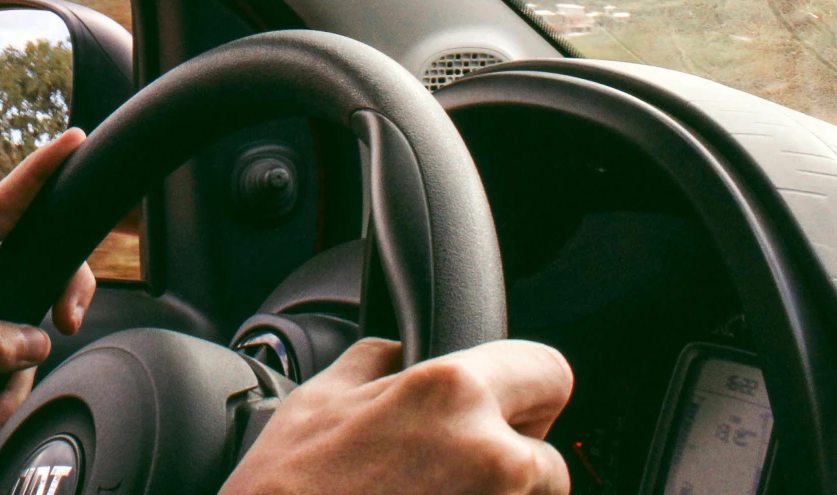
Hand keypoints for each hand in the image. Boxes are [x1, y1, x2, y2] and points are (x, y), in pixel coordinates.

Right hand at [222, 337, 573, 494]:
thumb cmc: (287, 490)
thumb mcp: (320, 396)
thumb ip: (381, 360)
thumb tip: (402, 355)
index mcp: (454, 393)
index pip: (549, 370)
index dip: (525, 386)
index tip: (508, 402)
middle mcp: (492, 459)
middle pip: (548, 455)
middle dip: (511, 459)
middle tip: (449, 468)